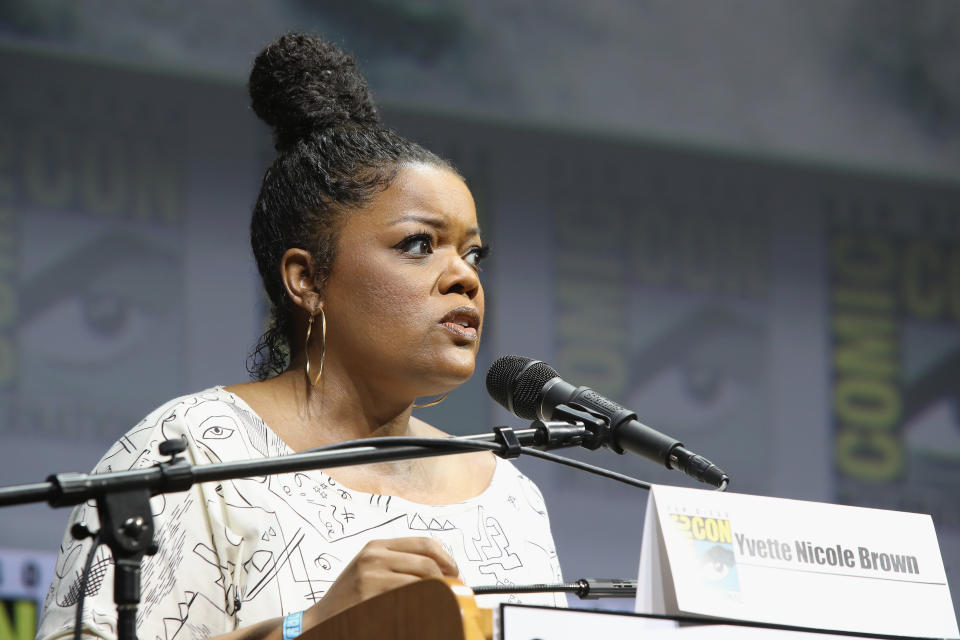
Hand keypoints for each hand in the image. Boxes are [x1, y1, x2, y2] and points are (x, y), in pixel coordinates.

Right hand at [304, 537, 459, 625]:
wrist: (322, 618)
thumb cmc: (350, 597)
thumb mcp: (371, 568)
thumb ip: (399, 562)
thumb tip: (440, 567)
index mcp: (377, 546)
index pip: (424, 543)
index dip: (447, 558)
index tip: (455, 572)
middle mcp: (374, 556)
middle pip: (427, 563)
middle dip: (447, 579)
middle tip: (454, 592)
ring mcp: (371, 576)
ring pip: (421, 581)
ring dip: (438, 594)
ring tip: (444, 602)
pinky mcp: (369, 595)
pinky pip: (408, 598)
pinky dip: (423, 605)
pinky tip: (426, 611)